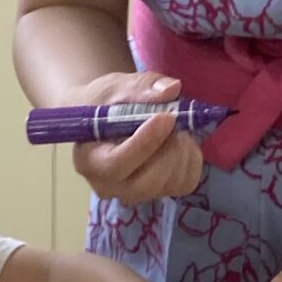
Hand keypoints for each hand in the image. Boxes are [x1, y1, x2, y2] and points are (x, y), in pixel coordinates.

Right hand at [68, 72, 205, 204]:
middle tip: (175, 117)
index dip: (145, 144)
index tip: (167, 117)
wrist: (108, 118)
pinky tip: (180, 141)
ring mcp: (135, 193)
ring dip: (182, 150)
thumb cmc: (106, 103)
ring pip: (170, 183)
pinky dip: (192, 159)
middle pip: (147, 183)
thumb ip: (140, 88)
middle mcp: (110, 186)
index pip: (116, 165)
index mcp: (90, 161)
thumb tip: (172, 89)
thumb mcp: (116, 87)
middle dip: (170, 149)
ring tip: (175, 126)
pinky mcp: (158, 192)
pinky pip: (186, 182)